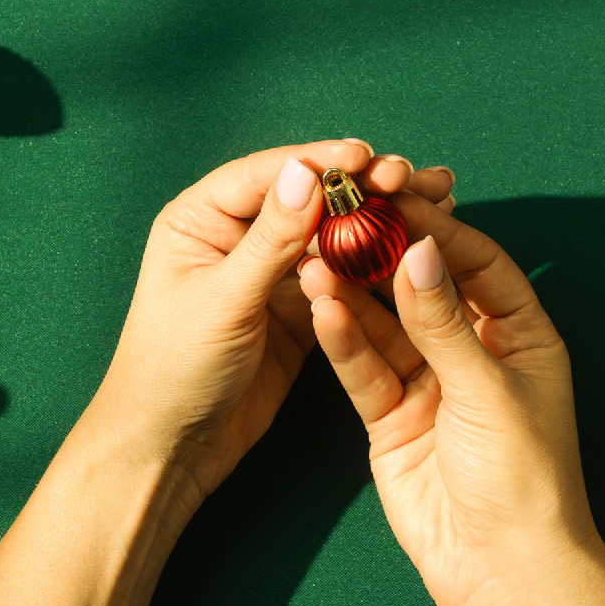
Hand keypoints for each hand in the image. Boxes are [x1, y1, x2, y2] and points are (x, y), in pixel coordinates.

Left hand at [84, 141, 454, 505]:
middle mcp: (235, 236)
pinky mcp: (296, 309)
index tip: (367, 157)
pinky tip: (413, 248)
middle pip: (307, 198)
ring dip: (377, 219)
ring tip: (432, 200)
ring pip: (330, 234)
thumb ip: (268, 240)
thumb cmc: (173, 370)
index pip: (267, 176)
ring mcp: (269, 273)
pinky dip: (375, 262)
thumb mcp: (223, 301)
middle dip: (361, 186)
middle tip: (411, 176)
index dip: (319, 163)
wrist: (172, 448)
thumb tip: (306, 173)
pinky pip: (340, 277)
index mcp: (200, 219)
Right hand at [301, 196, 596, 605]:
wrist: (505, 573)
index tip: (396, 198)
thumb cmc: (526, 481)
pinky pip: (364, 369)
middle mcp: (475, 354)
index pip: (479, 264)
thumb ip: (444, 321)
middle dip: (384, 255)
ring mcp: (430, 387)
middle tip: (343, 217)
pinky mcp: (392, 420)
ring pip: (385, 327)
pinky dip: (342, 340)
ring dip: (352, 294)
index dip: (439, 231)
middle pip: (423, 289)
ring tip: (315, 259)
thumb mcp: (487, 389)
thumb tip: (418, 249)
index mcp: (522, 336)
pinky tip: (320, 308)